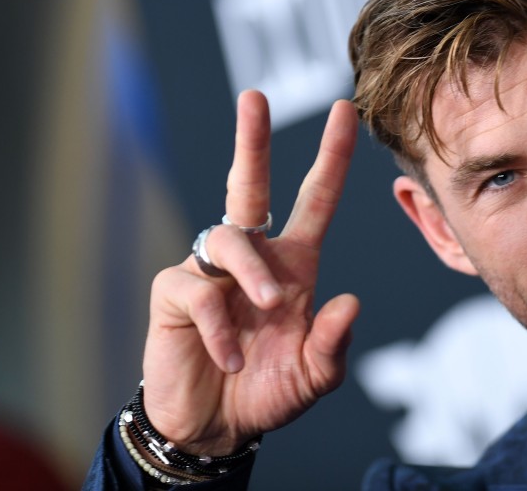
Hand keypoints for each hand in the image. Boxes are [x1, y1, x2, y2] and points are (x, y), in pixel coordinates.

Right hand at [141, 90, 360, 453]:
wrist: (213, 429)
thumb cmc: (266, 392)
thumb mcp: (314, 376)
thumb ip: (334, 344)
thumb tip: (350, 302)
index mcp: (293, 266)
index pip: (315, 201)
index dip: (332, 158)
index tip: (345, 111)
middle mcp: (252, 258)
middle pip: (249, 186)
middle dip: (252, 140)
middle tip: (254, 97)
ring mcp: (211, 272)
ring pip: (229, 237)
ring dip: (253, 272)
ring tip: (269, 307)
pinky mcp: (175, 295)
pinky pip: (199, 292)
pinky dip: (221, 328)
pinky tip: (231, 356)